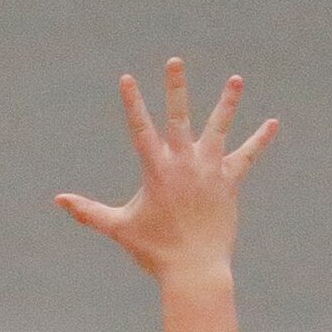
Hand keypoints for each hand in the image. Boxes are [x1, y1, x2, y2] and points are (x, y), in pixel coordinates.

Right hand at [58, 58, 277, 283]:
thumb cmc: (154, 251)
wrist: (195, 269)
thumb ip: (88, 211)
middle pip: (179, 117)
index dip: (132, 103)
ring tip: (236, 79)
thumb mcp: (118, 228)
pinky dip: (259, 140)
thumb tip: (59, 199)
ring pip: (219, 129)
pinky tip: (272, 123)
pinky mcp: (229, 182)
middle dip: (175, 88)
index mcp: (156, 171)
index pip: (140, 129)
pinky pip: (246, 156)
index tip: (127, 78)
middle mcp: (184, 164)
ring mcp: (209, 171)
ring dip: (227, 103)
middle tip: (174, 61)